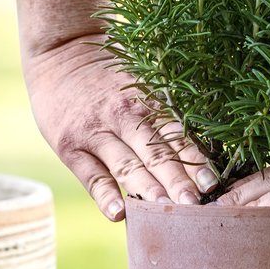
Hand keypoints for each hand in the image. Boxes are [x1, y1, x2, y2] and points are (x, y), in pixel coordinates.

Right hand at [24, 34, 216, 220]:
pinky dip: (105, 194)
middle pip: (156, 154)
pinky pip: (90, 175)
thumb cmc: (105, 78)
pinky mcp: (69, 147)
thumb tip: (192, 155)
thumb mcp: (136, 86)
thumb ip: (159, 116)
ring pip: (126, 166)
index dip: (194, 161)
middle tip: (195, 207)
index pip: (176, 136)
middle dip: (177, 183)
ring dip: (148, 190)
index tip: (211, 184)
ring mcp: (95, 133)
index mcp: (146, 105)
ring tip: (165, 211)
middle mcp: (124, 118)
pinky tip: (118, 213)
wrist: (58, 55)